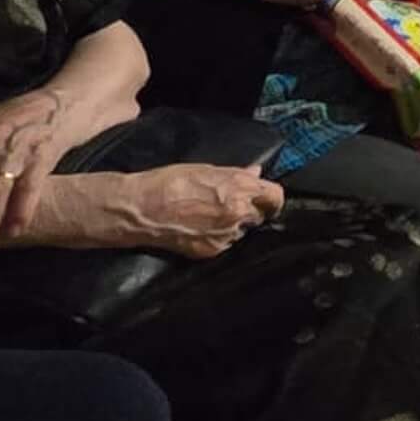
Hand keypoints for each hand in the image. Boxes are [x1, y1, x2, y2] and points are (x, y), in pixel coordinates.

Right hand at [117, 163, 284, 259]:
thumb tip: (256, 173)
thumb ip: (237, 174)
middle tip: (231, 205)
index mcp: (240, 189)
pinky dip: (217, 237)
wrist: (144, 208)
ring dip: (233, 225)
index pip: (275, 197)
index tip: (267, 199)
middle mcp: (238, 214)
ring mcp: (226, 236)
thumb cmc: (172, 181)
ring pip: (241, 231)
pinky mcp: (212, 251)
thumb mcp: (207, 169)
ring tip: (209, 216)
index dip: (272, 198)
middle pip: (259, 216)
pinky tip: (199, 228)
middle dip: (250, 211)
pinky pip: (224, 244)